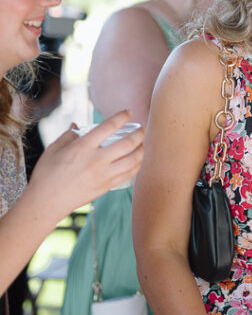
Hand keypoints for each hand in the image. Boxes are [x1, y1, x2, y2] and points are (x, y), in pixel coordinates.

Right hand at [29, 110, 144, 218]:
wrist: (46, 203)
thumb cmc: (46, 174)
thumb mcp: (53, 149)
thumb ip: (68, 135)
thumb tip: (77, 125)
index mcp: (82, 147)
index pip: (108, 126)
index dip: (122, 116)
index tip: (129, 112)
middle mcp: (95, 160)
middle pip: (127, 143)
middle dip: (139, 133)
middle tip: (142, 128)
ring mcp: (103, 175)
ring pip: (133, 160)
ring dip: (141, 149)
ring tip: (142, 143)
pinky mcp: (106, 187)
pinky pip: (128, 175)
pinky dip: (137, 165)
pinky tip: (137, 160)